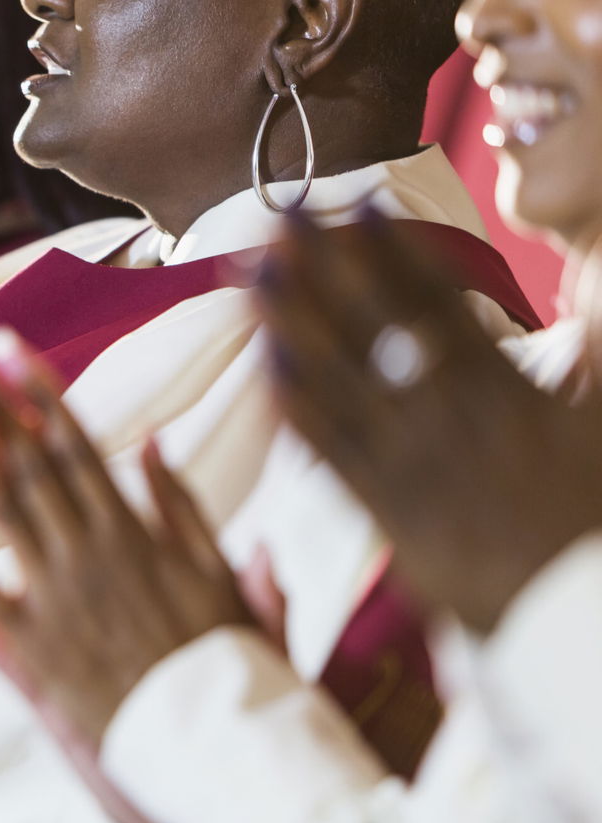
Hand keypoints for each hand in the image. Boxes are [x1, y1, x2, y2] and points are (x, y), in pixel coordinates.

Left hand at [0, 327, 260, 822]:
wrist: (213, 750)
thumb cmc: (226, 663)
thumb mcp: (220, 574)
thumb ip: (184, 507)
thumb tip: (156, 440)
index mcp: (133, 532)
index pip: (75, 443)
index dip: (37, 390)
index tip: (8, 343)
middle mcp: (88, 555)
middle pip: (29, 463)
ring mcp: (56, 601)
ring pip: (3, 515)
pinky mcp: (34, 650)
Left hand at [258, 210, 601, 631]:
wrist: (576, 616)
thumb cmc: (598, 527)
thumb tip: (597, 286)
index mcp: (509, 395)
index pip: (442, 307)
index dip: (398, 254)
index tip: (361, 206)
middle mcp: (451, 422)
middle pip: (378, 331)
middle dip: (328, 270)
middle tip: (284, 216)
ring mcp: (414, 468)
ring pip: (343, 384)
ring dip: (295, 326)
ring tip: (256, 276)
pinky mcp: (388, 515)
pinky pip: (336, 457)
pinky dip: (302, 414)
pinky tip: (267, 373)